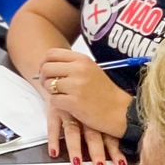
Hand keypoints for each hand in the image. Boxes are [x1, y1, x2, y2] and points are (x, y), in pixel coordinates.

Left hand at [35, 50, 130, 164]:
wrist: (120, 111)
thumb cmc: (104, 92)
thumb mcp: (90, 70)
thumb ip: (71, 66)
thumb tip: (46, 65)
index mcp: (82, 60)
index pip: (52, 53)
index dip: (45, 63)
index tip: (48, 71)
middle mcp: (78, 70)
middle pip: (46, 68)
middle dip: (43, 78)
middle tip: (50, 85)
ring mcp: (76, 86)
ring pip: (48, 84)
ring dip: (52, 92)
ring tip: (63, 95)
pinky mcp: (73, 102)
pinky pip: (53, 100)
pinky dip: (58, 104)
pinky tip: (68, 105)